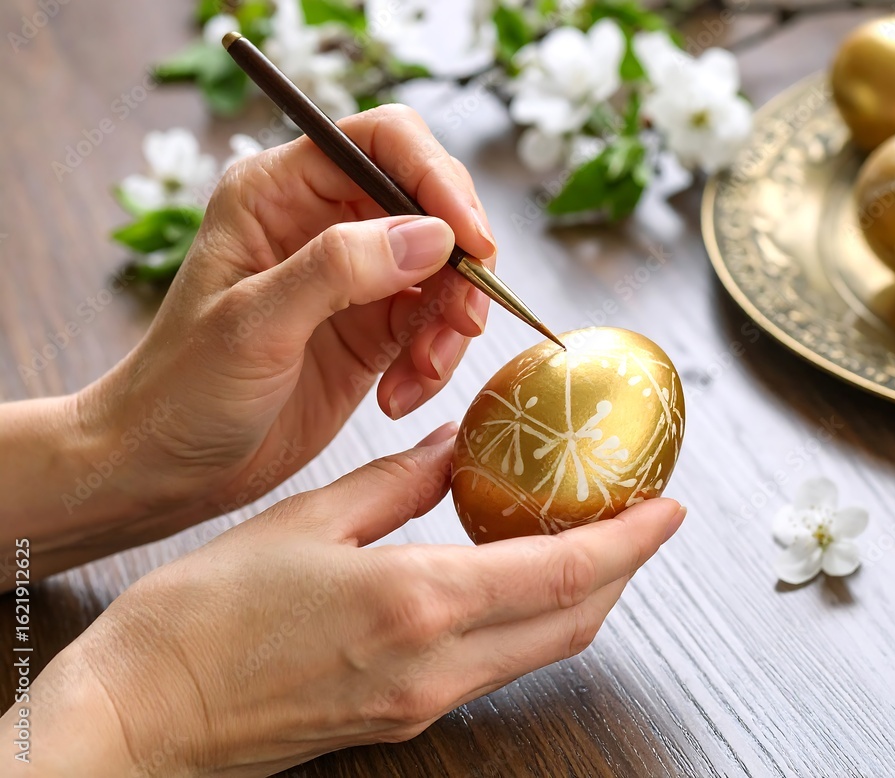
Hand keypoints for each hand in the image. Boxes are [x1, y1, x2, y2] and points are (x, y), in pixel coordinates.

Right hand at [38, 426, 684, 775]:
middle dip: (622, 569)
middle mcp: (436, 667)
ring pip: (540, 648)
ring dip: (582, 596)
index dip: (630, 541)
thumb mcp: (307, 521)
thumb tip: (455, 449)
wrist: (143, 715)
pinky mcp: (401, 718)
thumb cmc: (205, 615)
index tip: (669, 508)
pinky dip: (529, 620)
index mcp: (418, 603)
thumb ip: (399, 483)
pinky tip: (515, 579)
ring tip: (592, 540)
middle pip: (573, 622)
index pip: (564, 573)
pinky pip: (495, 666)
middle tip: (642, 518)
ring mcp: (423, 702)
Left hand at [80, 104, 495, 531]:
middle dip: (459, 260)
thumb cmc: (183, 389)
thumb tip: (433, 235)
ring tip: (423, 372)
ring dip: (452, 321)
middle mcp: (322, 223)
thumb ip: (339, 269)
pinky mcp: (373, 330)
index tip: (470, 237)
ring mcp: (354, 278)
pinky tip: (401, 395)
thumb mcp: (254, 323)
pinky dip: (435, 359)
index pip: (381, 142)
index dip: (436, 177)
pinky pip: (433, 325)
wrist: (170, 467)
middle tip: (464, 318)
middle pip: (429, 204)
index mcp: (278, 192)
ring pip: (443, 269)